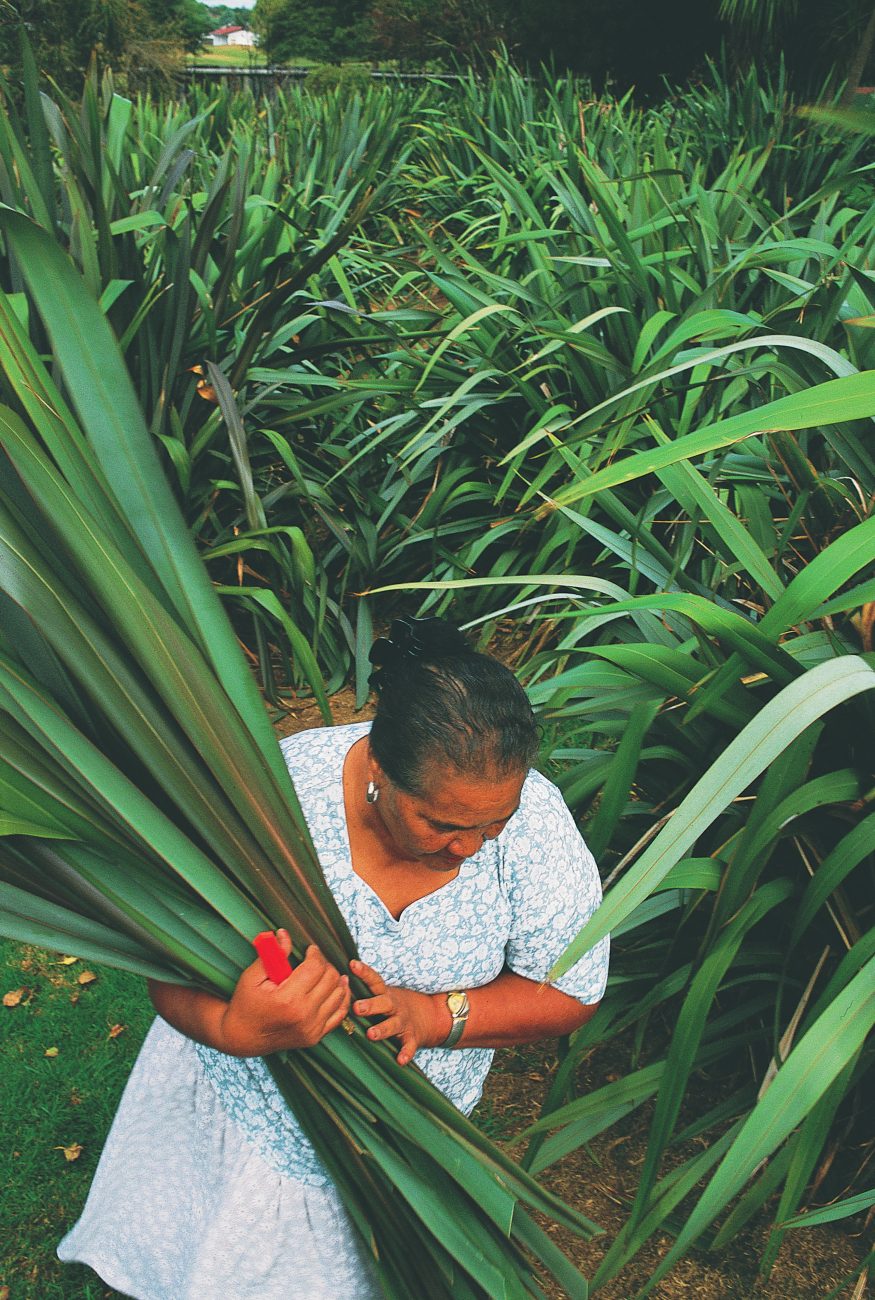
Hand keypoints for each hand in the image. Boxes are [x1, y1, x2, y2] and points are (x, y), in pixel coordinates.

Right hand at [220, 932, 350, 1056]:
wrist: (242, 1037)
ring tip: (324, 972)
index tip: (310, 950)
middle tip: (315, 960)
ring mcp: (312, 1029)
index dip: (315, 953)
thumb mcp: (252, 976)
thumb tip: (284, 934)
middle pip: (330, 979)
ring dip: (335, 979)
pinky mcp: (315, 1037)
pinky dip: (341, 998)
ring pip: (339, 994)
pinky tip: (337, 987)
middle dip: (325, 964)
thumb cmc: (245, 1004)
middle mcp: (304, 1015)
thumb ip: (271, 954)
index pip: (315, 967)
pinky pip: (340, 1014)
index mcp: (288, 999)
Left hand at [350, 959, 446, 1065]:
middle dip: (370, 1005)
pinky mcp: (412, 1037)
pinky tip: (400, 1060)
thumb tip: (335, 983)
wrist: (427, 1015)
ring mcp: (404, 1022)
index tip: (352, 964)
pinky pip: (409, 1046)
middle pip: (383, 1003)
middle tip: (357, 1007)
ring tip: (371, 1034)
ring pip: (393, 1025)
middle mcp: (395, 1006)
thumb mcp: (382, 994)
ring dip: (383, 1029)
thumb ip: (363, 991)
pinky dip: (406, 1053)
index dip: (364, 972)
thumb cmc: (392, 1005)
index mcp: (385, 994)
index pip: (374, 981)